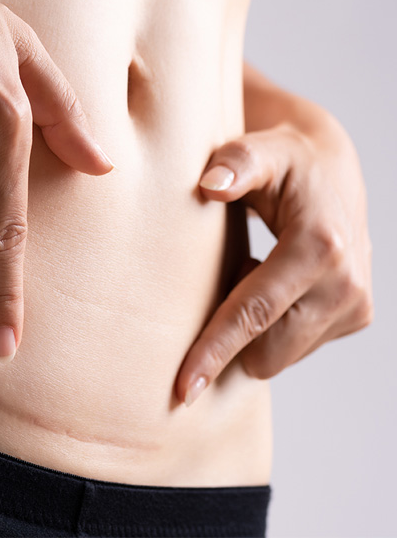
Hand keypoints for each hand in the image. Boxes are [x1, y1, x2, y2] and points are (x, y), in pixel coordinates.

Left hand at [177, 117, 372, 405]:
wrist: (333, 170)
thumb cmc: (288, 161)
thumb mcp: (262, 151)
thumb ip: (236, 162)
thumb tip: (209, 184)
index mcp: (319, 247)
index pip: (254, 313)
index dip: (214, 352)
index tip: (183, 389)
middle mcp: (346, 284)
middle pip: (266, 350)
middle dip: (230, 341)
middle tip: (222, 282)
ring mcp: (355, 305)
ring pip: (280, 354)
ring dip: (253, 329)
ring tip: (252, 274)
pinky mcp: (356, 315)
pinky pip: (296, 345)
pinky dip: (274, 326)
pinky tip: (272, 286)